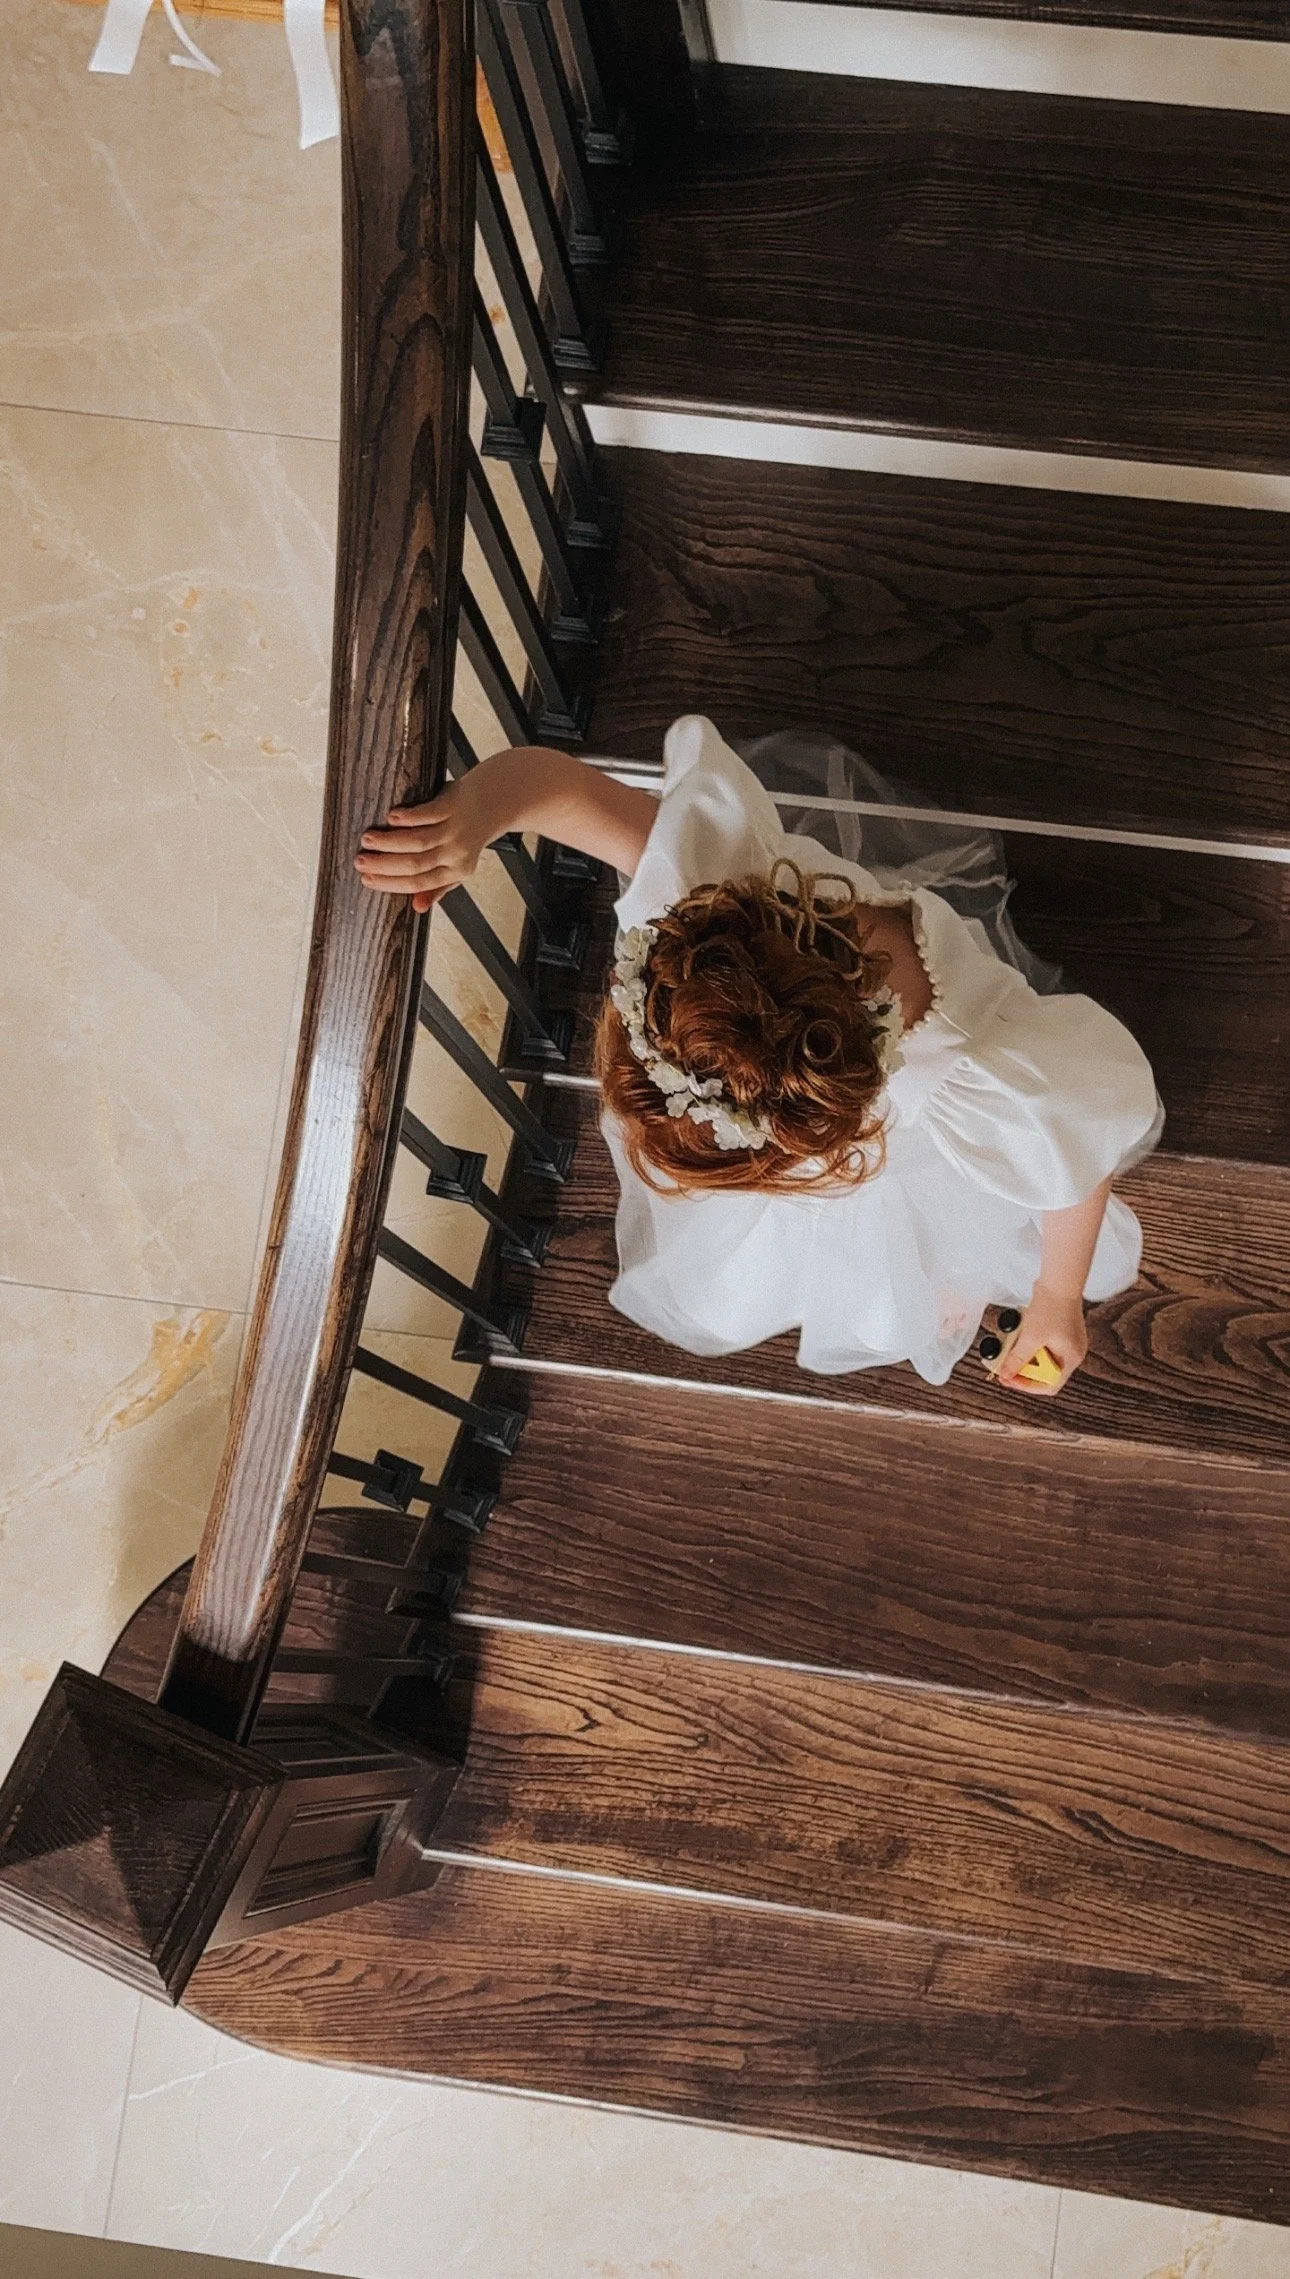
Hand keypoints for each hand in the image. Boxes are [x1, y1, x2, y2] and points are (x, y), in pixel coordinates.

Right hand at [354, 776, 490, 913]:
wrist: (492, 803)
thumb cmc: (467, 836)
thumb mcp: (457, 866)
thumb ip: (437, 887)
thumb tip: (416, 908)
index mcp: (456, 872)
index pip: (418, 883)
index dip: (390, 883)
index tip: (366, 879)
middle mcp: (456, 853)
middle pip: (414, 864)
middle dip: (383, 864)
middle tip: (359, 861)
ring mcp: (455, 829)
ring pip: (418, 841)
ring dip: (389, 842)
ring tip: (367, 839)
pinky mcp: (453, 806)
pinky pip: (428, 814)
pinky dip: (408, 817)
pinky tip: (390, 818)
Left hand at [996, 1286, 1088, 1396]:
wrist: (1059, 1281)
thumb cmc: (1052, 1307)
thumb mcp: (1031, 1338)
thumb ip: (1017, 1359)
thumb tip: (1005, 1374)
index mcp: (1071, 1359)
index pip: (1050, 1385)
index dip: (1028, 1386)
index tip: (1010, 1380)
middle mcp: (1072, 1352)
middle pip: (1045, 1372)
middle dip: (1024, 1370)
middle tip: (1006, 1366)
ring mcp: (1066, 1340)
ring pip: (1042, 1357)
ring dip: (1024, 1356)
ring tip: (1009, 1351)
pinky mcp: (1059, 1329)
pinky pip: (1042, 1344)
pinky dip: (1028, 1344)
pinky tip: (1018, 1338)